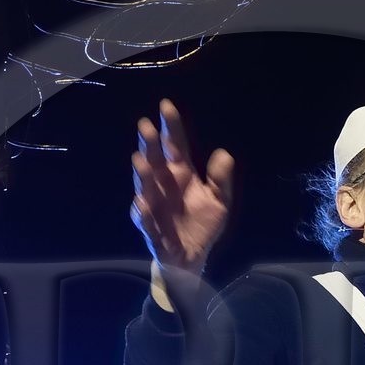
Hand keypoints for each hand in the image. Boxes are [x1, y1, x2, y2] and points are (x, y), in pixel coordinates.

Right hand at [131, 100, 233, 300]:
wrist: (191, 258)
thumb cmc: (202, 224)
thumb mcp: (220, 201)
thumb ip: (221, 180)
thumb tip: (224, 154)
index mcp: (181, 175)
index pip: (175, 146)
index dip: (170, 127)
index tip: (166, 106)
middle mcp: (164, 186)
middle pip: (155, 161)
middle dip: (150, 144)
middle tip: (145, 125)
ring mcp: (155, 206)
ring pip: (145, 187)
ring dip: (142, 175)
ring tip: (141, 159)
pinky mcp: (152, 230)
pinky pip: (146, 221)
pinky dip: (143, 213)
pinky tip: (143, 203)